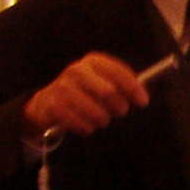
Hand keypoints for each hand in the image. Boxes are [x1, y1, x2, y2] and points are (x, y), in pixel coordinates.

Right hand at [22, 51, 150, 139]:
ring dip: (103, 120)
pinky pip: (82, 124)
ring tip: (100, 119)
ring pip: (97, 113)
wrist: (46, 102)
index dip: (133, 87)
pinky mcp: (54, 106)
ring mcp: (63, 88)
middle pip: (109, 93)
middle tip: (119, 112)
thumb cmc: (83, 93)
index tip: (143, 101)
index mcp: (92, 62)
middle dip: (119, 107)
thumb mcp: (100, 82)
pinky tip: (86, 125)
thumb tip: (142, 97)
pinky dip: (88, 128)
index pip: (118, 72)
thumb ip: (120, 86)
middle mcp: (76, 71)